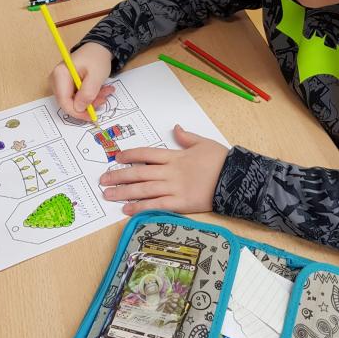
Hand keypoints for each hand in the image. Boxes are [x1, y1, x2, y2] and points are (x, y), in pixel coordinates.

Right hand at [50, 42, 113, 120]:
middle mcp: (56, 79)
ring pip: (74, 101)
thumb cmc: (96, 58)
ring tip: (106, 91)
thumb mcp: (96, 76)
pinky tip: (101, 90)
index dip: (78, 112)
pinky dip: (90, 96)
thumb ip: (88, 93)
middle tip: (105, 98)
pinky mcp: (66, 85)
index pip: (64, 101)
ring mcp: (60, 82)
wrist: (98, 48)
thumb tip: (78, 108)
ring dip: (92, 100)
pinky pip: (77, 97)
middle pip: (69, 102)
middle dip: (88, 104)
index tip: (92, 116)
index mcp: (60, 74)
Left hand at [99, 125, 228, 215]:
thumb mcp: (204, 142)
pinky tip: (127, 209)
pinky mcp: (180, 204)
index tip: (117, 158)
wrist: (235, 179)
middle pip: (139, 173)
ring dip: (123, 192)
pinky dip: (140, 207)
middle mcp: (171, 172)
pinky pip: (156, 206)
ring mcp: (174, 189)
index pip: (146, 154)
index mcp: (175, 156)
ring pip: (143, 190)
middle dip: (119, 176)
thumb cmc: (221, 160)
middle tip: (102, 180)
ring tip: (108, 194)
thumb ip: (186, 137)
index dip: (130, 156)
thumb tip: (175, 128)